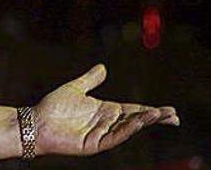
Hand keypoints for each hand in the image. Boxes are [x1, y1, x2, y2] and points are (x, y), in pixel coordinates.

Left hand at [33, 64, 177, 155]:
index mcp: (105, 111)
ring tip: (160, 115)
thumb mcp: (75, 88)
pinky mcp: (94, 144)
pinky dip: (127, 130)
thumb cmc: (53, 107)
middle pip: (136, 120)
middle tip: (174, 116)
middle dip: (154, 118)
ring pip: (128, 128)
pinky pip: (114, 137)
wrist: (36, 121)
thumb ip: (90, 80)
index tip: (169, 110)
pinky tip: (137, 122)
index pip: (133, 110)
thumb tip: (103, 67)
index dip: (151, 111)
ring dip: (144, 122)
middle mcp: (106, 123)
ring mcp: (101, 134)